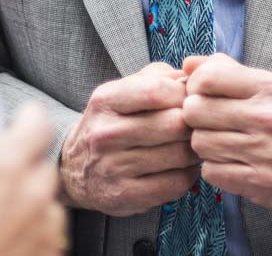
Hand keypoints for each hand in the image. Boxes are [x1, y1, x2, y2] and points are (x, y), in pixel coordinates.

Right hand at [0, 104, 65, 255]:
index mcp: (2, 168)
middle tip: (1, 177)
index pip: (38, 124)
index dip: (30, 119)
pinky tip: (6, 243)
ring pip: (50, 206)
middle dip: (26, 169)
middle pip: (44, 167)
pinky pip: (48, 240)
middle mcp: (31, 196)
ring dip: (32, 206)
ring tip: (3, 217)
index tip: (23, 120)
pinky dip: (33, 238)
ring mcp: (44, 232)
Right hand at [59, 62, 200, 214]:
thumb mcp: (123, 91)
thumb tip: (192, 76)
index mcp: (105, 100)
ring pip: (179, 155)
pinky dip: (188, 174)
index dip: (184, 94)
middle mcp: (105, 133)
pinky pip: (176, 184)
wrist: (74, 168)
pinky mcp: (125, 196)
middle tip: (197, 126)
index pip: (156, 90)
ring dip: (194, 150)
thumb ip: (158, 76)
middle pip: (173, 124)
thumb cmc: (112, 123)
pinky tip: (181, 168)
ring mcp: (113, 167)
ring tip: (190, 146)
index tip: (189, 100)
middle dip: (193, 123)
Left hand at [181, 53, 271, 212]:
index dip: (194, 87)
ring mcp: (263, 151)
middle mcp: (265, 117)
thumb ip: (226, 70)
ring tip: (221, 144)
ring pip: (200, 143)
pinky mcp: (260, 181)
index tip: (202, 96)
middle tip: (208, 123)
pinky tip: (229, 164)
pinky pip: (211, 172)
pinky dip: (215, 169)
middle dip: (195, 118)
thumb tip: (187, 63)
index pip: (206, 77)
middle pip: (194, 111)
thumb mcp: (266, 85)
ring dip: (204, 146)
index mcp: (265, 87)